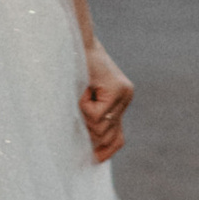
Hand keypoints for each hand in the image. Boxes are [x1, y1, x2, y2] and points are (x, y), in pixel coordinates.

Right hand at [79, 42, 132, 163]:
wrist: (75, 39)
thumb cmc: (72, 65)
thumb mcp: (82, 96)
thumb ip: (89, 115)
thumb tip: (89, 146)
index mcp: (119, 100)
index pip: (117, 137)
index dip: (105, 152)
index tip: (92, 160)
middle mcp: (125, 97)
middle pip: (107, 136)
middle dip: (89, 133)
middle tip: (79, 112)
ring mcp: (123, 94)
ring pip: (100, 127)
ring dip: (83, 116)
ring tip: (80, 96)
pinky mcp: (117, 89)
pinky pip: (95, 114)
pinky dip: (83, 106)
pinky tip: (83, 90)